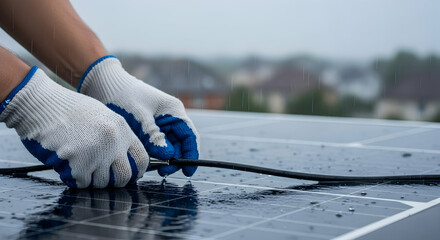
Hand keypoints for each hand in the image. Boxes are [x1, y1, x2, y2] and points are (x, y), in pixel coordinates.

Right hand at [0, 66, 148, 187]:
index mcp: (122, 129)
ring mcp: (96, 153)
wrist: (41, 104)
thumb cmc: (69, 110)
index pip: (142, 159)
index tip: (129, 175)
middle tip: (103, 177)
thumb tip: (126, 159)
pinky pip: (82, 183)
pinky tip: (67, 164)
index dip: (136, 171)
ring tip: (80, 164)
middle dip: (115, 181)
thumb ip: (117, 136)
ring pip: (103, 183)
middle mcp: (113, 142)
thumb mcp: (103, 116)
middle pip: (125, 176)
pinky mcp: (77, 164)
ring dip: (92, 179)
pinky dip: (74, 179)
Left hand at [78, 56, 199, 176]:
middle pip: (180, 144)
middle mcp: (171, 117)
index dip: (191, 154)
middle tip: (163, 172)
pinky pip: (156, 145)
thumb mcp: (140, 118)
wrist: (105, 86)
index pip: (189, 136)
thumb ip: (154, 137)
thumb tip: (168, 156)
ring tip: (152, 167)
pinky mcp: (150, 129)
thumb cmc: (123, 97)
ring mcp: (161, 123)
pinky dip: (153, 153)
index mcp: (174, 111)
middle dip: (174, 159)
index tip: (187, 171)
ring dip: (163, 158)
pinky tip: (145, 159)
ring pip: (168, 146)